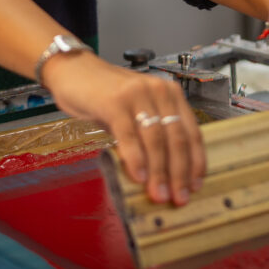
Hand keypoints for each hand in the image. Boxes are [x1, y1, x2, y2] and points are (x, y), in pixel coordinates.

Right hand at [40, 53, 204, 204]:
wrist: (73, 70)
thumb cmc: (105, 95)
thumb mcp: (136, 112)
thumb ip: (149, 136)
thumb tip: (162, 175)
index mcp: (170, 94)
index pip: (191, 132)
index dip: (195, 162)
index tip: (194, 187)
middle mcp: (159, 91)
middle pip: (176, 138)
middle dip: (179, 173)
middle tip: (178, 198)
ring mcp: (137, 94)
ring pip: (156, 139)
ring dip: (159, 171)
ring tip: (158, 194)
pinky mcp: (114, 101)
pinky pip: (129, 135)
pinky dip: (136, 158)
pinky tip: (139, 177)